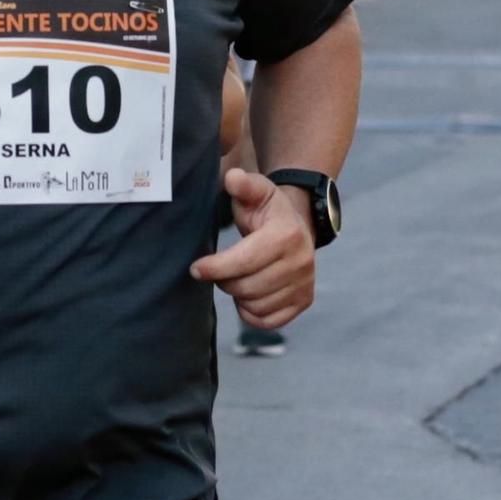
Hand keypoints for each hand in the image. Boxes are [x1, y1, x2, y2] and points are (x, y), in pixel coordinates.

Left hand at [190, 168, 316, 328]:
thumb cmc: (267, 209)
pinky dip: (251, 313)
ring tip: (234, 278)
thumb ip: (242, 184)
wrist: (297, 226)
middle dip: (223, 280)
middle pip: (246, 287)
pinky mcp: (304, 302)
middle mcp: (301, 263)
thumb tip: (233, 178)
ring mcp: (305, 285)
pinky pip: (268, 321)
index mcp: (287, 235)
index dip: (215, 267)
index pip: (244, 261)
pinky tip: (247, 295)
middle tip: (216, 270)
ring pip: (255, 305)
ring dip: (237, 296)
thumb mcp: (256, 190)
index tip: (195, 268)